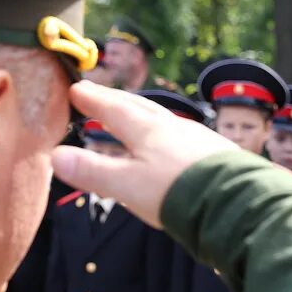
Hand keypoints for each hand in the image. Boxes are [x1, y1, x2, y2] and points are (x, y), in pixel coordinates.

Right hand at [52, 81, 238, 228]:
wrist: (236, 203)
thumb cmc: (178, 193)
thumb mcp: (128, 185)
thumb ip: (93, 172)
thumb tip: (56, 156)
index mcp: (149, 131)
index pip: (115, 110)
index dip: (95, 100)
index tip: (78, 88)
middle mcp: (175, 129)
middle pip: (142, 108)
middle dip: (119, 100)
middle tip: (102, 93)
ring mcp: (200, 141)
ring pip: (167, 121)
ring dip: (147, 116)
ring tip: (138, 117)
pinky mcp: (219, 157)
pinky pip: (187, 138)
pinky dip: (171, 135)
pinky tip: (177, 146)